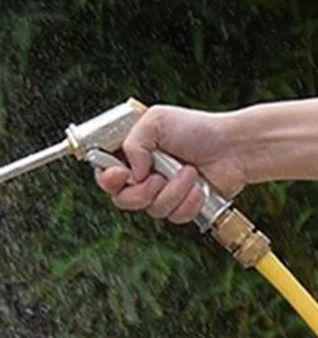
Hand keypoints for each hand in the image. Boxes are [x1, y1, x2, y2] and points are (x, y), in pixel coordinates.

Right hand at [94, 104, 246, 222]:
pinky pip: (173, 216)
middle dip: (140, 192)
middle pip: (121, 199)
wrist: (234, 147)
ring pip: (150, 209)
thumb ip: (133, 143)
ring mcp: (160, 194)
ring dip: (173, 191)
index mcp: (131, 155)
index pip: (103, 174)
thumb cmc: (197, 129)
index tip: (120, 175)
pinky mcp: (179, 208)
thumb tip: (131, 174)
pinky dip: (188, 202)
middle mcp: (142, 177)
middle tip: (157, 178)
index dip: (107, 179)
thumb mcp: (158, 121)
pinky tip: (199, 188)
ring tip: (190, 171)